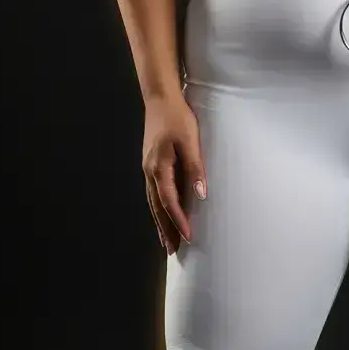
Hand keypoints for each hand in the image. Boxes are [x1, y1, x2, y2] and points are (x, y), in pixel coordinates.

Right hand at [143, 90, 207, 254]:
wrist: (160, 99)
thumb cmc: (178, 117)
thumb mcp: (190, 140)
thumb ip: (195, 167)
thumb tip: (201, 193)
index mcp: (159, 167)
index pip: (170, 201)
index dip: (179, 220)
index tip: (188, 237)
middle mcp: (150, 171)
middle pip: (157, 207)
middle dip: (165, 229)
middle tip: (172, 250)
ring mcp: (147, 168)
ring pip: (152, 202)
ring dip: (159, 222)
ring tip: (166, 240)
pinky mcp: (150, 164)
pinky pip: (152, 193)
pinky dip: (157, 208)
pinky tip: (161, 214)